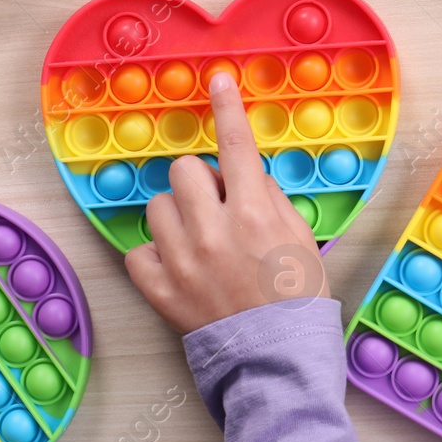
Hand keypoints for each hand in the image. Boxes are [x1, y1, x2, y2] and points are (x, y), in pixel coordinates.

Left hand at [125, 72, 326, 332]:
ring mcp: (182, 262)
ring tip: (199, 241)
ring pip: (158, 207)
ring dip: (177, 215)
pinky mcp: (160, 291)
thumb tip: (245, 178)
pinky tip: (180, 267)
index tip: (218, 81)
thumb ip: (271, 201)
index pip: (236, 146)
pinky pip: (139, 252)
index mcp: (254, 215)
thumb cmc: (300, 300)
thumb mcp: (302, 240)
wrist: (278, 361)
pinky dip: (156, 255)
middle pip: (185, 171)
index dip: (227, 107)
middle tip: (219, 206)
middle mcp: (213, 232)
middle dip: (200, 182)